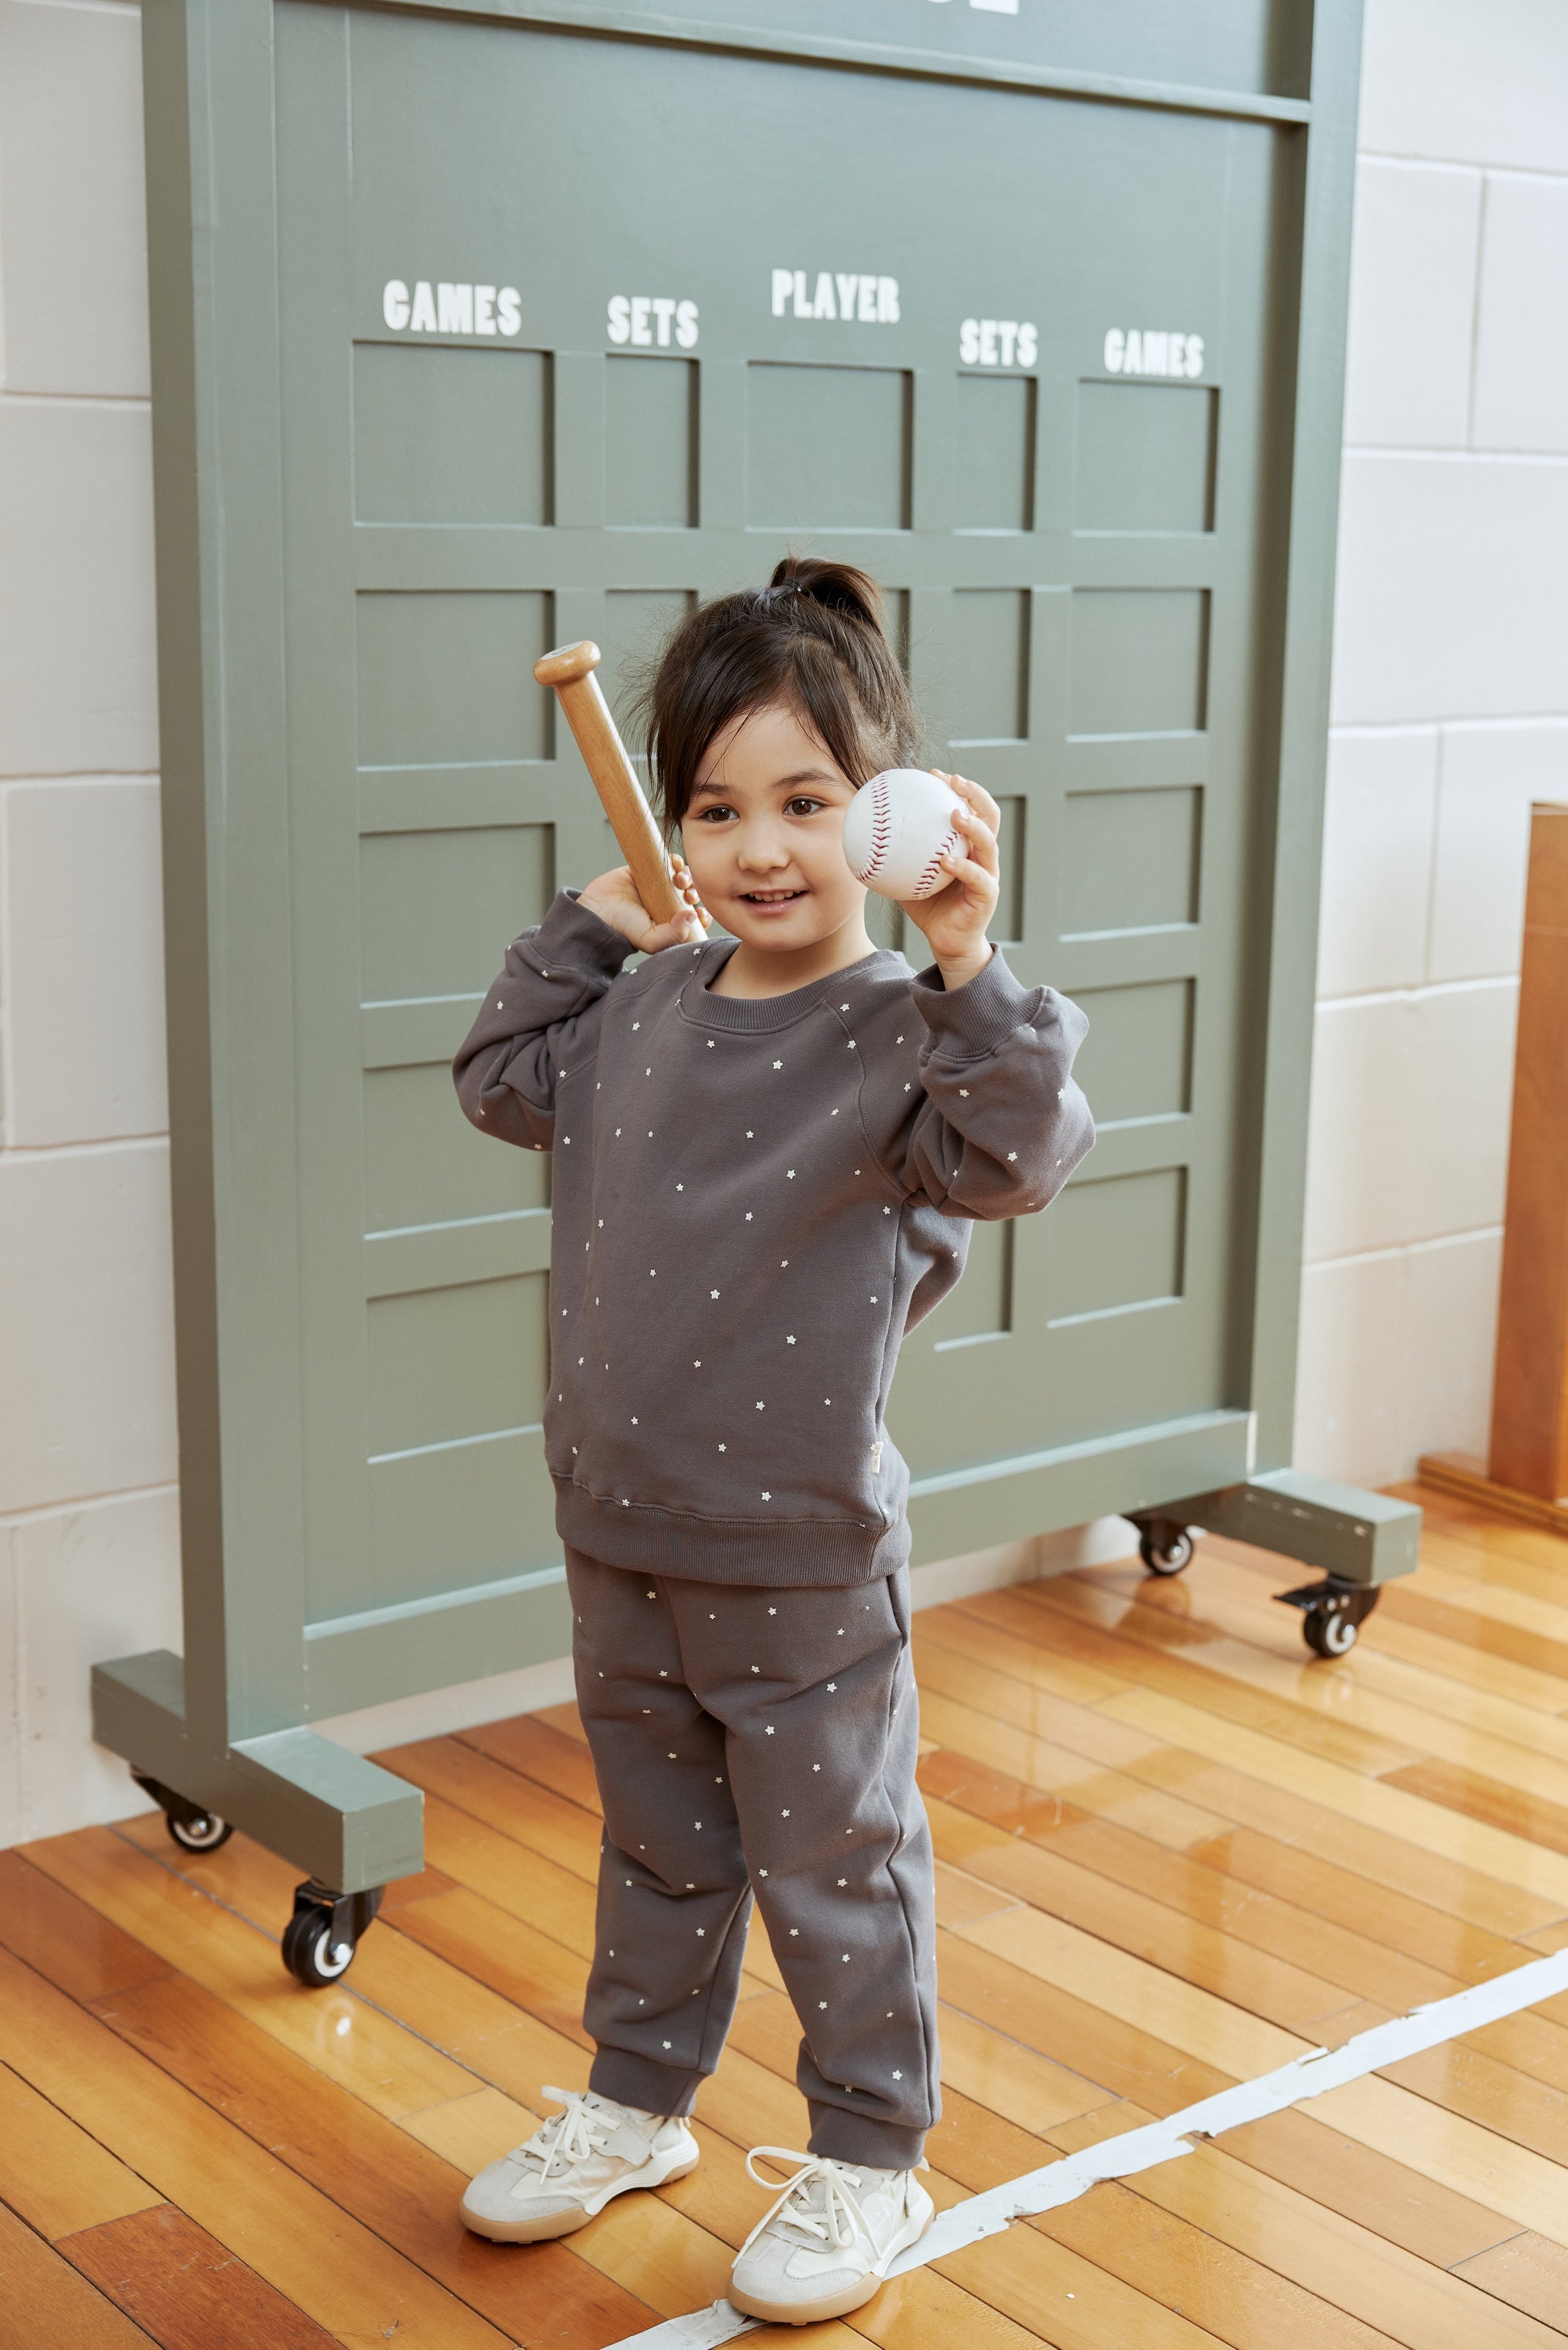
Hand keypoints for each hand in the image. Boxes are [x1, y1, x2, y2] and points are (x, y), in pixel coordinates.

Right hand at [580, 860, 707, 954]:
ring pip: (682, 877)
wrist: (598, 910)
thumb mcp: (651, 940)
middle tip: (688, 894)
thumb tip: (693, 916)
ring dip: (687, 876)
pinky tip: (676, 864)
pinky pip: (667, 861)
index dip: (701, 914)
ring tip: (680, 879)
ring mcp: (657, 886)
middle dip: (694, 892)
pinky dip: (675, 860)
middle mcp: (666, 904)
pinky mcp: (647, 870)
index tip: (700, 912)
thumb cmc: (623, 929)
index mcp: (670, 923)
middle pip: (690, 894)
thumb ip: (673, 935)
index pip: (693, 918)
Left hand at [900, 773, 999, 987]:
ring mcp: (989, 875)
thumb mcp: (907, 877)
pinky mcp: (987, 896)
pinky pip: (978, 878)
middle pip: (989, 816)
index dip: (958, 788)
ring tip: (955, 814)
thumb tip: (863, 836)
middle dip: (975, 795)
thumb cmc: (929, 907)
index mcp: (968, 846)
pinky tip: (945, 861)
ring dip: (974, 826)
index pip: (970, 808)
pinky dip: (962, 867)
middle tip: (954, 782)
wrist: (947, 942)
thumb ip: (894, 856)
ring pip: (988, 844)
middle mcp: (983, 856)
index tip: (935, 774)